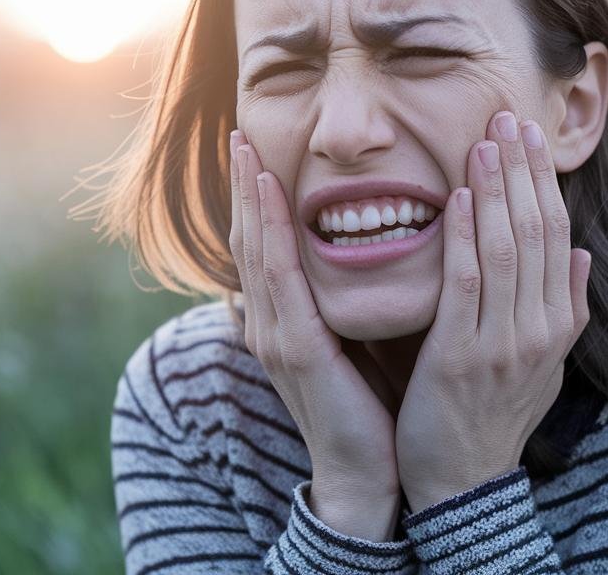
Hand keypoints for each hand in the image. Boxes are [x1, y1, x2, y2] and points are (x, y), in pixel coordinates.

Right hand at [228, 130, 401, 539]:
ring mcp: (276, 335)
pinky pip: (279, 276)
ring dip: (248, 195)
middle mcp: (269, 323)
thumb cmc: (369, 407)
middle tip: (238, 134)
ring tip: (244, 147)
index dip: (255, 200)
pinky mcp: (295, 348)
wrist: (367, 474)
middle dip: (242, 186)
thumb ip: (344, 303)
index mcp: (284, 322)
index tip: (255, 152)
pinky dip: (269, 229)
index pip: (264, 247)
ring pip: (256, 248)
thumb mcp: (353, 342)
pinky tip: (268, 191)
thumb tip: (362, 260)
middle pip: (249, 239)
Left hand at [394, 111, 592, 512]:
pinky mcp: (462, 357)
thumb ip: (563, 308)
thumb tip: (577, 255)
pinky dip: (467, 236)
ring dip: (498, 189)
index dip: (544, 182)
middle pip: (538, 232)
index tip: (528, 135)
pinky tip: (462, 196)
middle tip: (508, 116)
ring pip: (508, 249)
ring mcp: (504, 343)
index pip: (557, 237)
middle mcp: (539, 329)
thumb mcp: (544, 364)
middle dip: (524, 171)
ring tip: (486, 139)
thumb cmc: (494, 416)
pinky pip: (468, 284)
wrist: (463, 482)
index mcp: (558, 324)